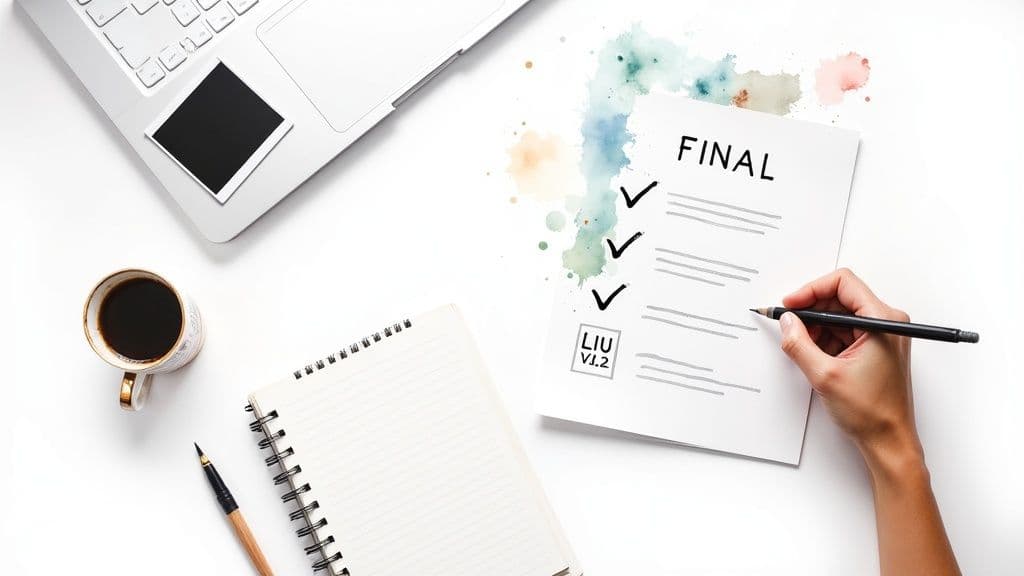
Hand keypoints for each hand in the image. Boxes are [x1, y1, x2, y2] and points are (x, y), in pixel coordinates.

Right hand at [778, 268, 921, 472]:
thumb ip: (799, 344)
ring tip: (800, 348)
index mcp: (883, 322)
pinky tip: (813, 356)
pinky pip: (842, 332)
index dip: (811, 290)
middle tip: (787, 325)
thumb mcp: (824, 376)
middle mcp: (886, 323)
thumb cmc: (871, 412)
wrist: (888, 441)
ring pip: (838, 317)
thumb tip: (786, 322)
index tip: (790, 305)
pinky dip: (823, 340)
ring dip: (815, 328)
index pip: (843, 283)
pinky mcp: (873, 348)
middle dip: (810, 311)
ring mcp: (881, 336)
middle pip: (839, 298)